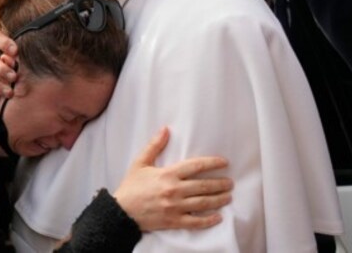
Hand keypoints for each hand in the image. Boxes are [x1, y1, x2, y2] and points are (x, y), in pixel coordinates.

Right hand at [113, 127, 231, 231]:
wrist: (121, 212)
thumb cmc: (131, 187)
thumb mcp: (140, 163)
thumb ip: (154, 146)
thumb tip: (165, 129)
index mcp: (168, 174)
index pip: (196, 166)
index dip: (212, 163)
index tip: (224, 162)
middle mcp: (174, 190)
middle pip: (203, 186)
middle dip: (220, 184)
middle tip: (230, 183)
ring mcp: (175, 207)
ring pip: (202, 203)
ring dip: (218, 200)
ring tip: (228, 197)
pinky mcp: (173, 221)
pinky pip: (195, 222)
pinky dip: (208, 220)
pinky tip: (218, 217)